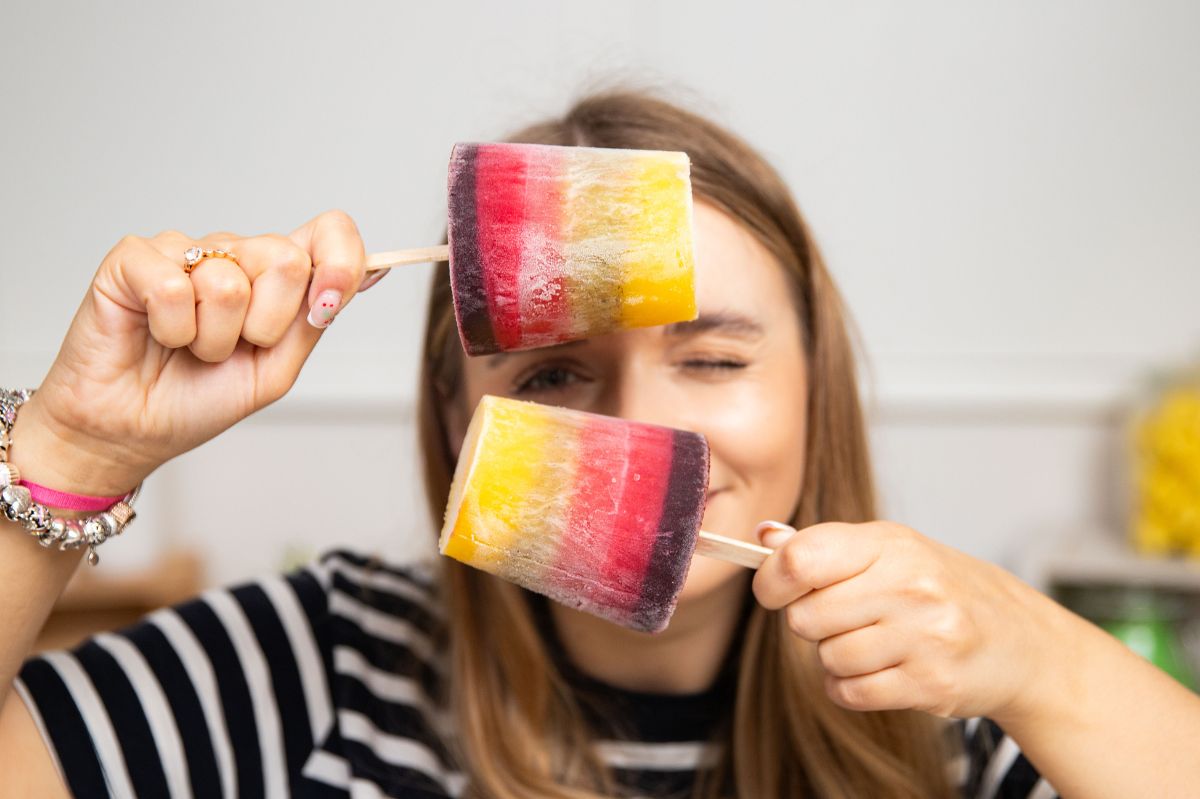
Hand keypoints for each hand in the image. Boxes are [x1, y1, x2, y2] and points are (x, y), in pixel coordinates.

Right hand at [13, 210, 384, 495]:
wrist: (132, 431)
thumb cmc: (199, 399)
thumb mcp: (278, 369)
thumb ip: (315, 317)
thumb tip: (370, 269)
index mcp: (276, 278)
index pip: (328, 232)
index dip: (340, 259)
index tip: (328, 303)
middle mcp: (235, 255)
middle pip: (286, 258)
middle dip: (266, 324)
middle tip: (235, 348)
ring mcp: (185, 251)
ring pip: (229, 281)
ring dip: (213, 338)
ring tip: (190, 349)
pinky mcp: (134, 258)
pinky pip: (173, 286)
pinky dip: (171, 329)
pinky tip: (158, 336)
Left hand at [751, 521, 1071, 722]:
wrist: (1021, 640)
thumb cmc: (943, 589)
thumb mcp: (890, 551)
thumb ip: (824, 546)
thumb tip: (764, 538)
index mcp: (889, 543)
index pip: (799, 560)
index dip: (772, 581)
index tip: (777, 590)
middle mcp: (909, 584)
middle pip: (805, 618)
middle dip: (812, 624)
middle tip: (844, 619)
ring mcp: (925, 635)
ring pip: (828, 658)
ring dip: (835, 659)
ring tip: (871, 644)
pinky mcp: (932, 683)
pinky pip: (851, 693)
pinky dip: (850, 688)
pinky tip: (878, 671)